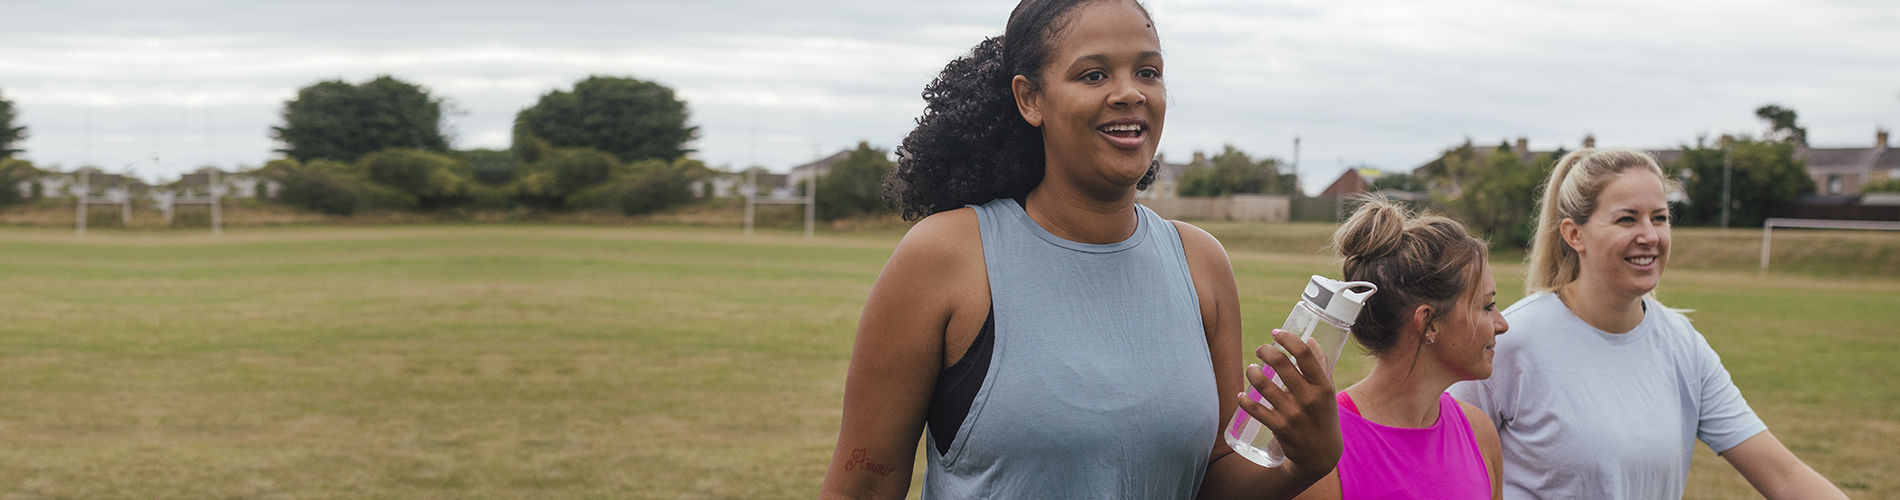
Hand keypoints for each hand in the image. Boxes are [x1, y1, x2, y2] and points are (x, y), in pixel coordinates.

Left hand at [1235, 329, 1341, 481]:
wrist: (1322, 455)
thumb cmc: (1323, 416)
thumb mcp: (1328, 391)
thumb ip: (1319, 365)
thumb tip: (1309, 338)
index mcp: (1323, 386)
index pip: (1305, 354)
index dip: (1287, 338)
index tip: (1276, 333)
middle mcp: (1308, 398)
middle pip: (1281, 363)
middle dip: (1265, 350)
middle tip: (1260, 350)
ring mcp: (1293, 414)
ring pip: (1263, 384)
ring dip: (1252, 372)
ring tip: (1251, 369)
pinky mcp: (1279, 428)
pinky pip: (1255, 410)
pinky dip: (1244, 400)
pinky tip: (1241, 395)